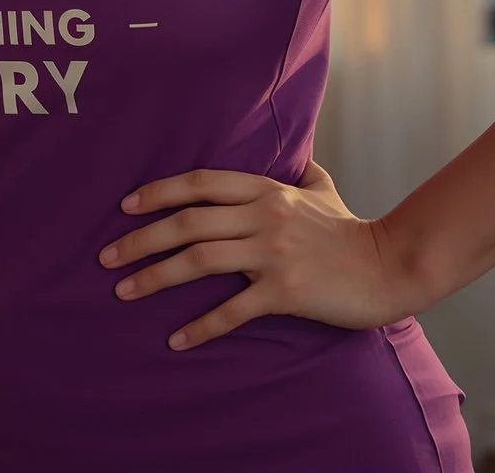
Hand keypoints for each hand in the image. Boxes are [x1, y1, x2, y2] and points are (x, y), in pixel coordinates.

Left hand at [97, 159, 425, 350]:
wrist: (387, 267)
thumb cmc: (350, 231)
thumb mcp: (323, 189)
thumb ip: (302, 173)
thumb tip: (295, 155)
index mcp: (267, 191)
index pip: (201, 183)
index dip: (160, 192)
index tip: (126, 206)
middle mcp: (265, 216)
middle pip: (188, 223)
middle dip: (141, 239)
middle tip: (106, 257)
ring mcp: (273, 253)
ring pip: (200, 261)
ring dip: (156, 277)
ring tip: (124, 291)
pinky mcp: (284, 291)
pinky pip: (233, 310)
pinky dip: (201, 326)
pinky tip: (176, 339)